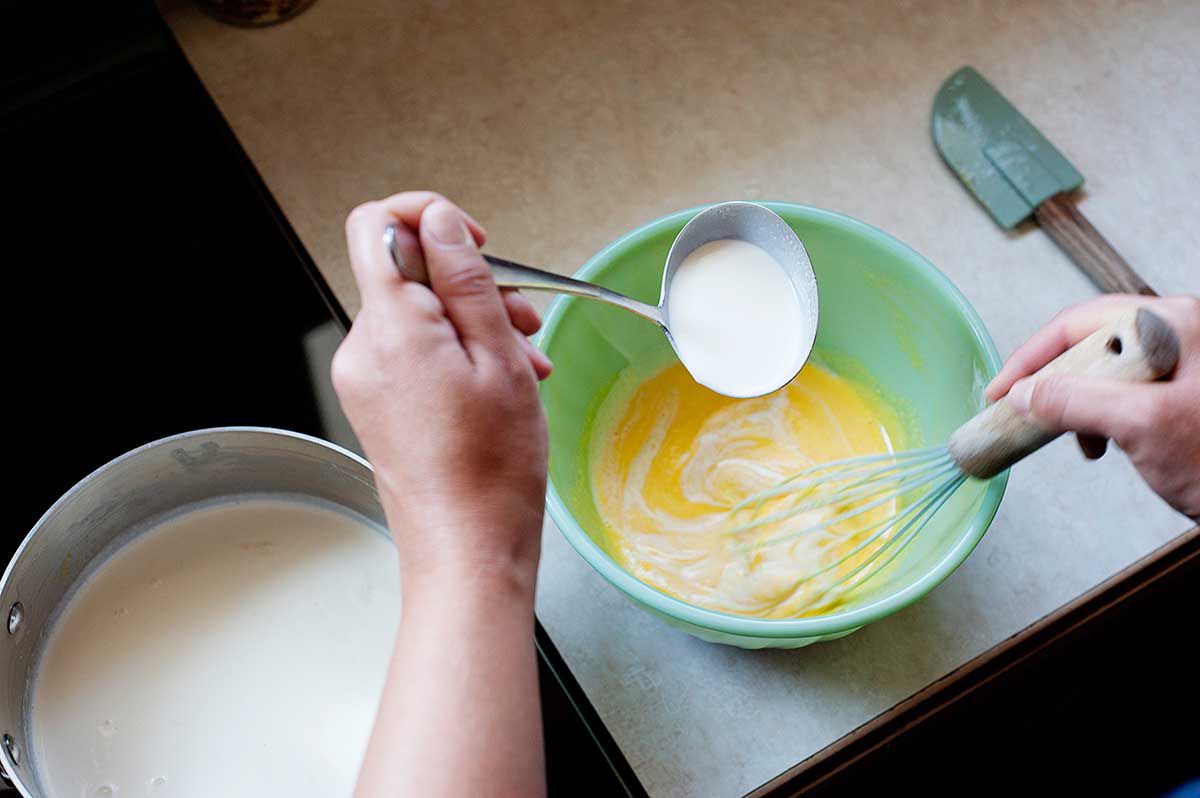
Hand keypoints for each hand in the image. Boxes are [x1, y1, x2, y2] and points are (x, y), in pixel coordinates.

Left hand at [332, 191, 551, 594]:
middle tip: (526, 322)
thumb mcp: (497, 357)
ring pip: (419, 316)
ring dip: (474, 325)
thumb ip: (465, 279)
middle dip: (472, 284)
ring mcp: (366, 380)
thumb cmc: (492, 467)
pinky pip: (414, 354)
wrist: (467, 549)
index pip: (377, 224)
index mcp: (390, 327)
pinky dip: (458, 356)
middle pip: (408, 273)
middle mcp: (363, 349)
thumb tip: (439, 221)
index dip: (428, 216)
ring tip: (525, 365)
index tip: (475, 244)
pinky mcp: (377, 405)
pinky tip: (502, 386)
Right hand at [986, 294, 1199, 518]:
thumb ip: (1076, 402)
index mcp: (1176, 323)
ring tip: (1077, 440)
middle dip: (1054, 381)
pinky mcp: (1183, 395)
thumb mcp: (1143, 427)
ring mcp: (1183, 365)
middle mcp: (1180, 334)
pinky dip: (1102, 419)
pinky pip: (1125, 393)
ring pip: (1105, 371)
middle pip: (1091, 344)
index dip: (1032, 357)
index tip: (1001, 392)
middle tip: (1024, 413)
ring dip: (1078, 404)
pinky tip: (1102, 445)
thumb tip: (1024, 394)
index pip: (1080, 322)